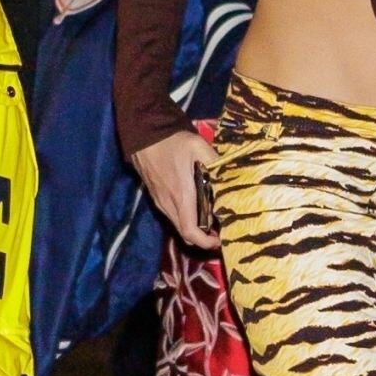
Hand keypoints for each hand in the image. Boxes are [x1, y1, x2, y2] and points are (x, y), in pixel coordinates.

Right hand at [131, 128, 219, 248]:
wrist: (143, 134)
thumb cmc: (171, 141)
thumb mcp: (198, 146)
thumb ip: (216, 162)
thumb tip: (232, 175)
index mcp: (181, 196)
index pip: (191, 231)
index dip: (205, 242)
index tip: (219, 240)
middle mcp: (168, 203)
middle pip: (185, 233)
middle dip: (202, 238)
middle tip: (219, 231)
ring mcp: (160, 201)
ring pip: (177, 225)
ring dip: (193, 228)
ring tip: (210, 219)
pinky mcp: (156, 196)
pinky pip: (171, 215)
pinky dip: (185, 218)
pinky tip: (195, 205)